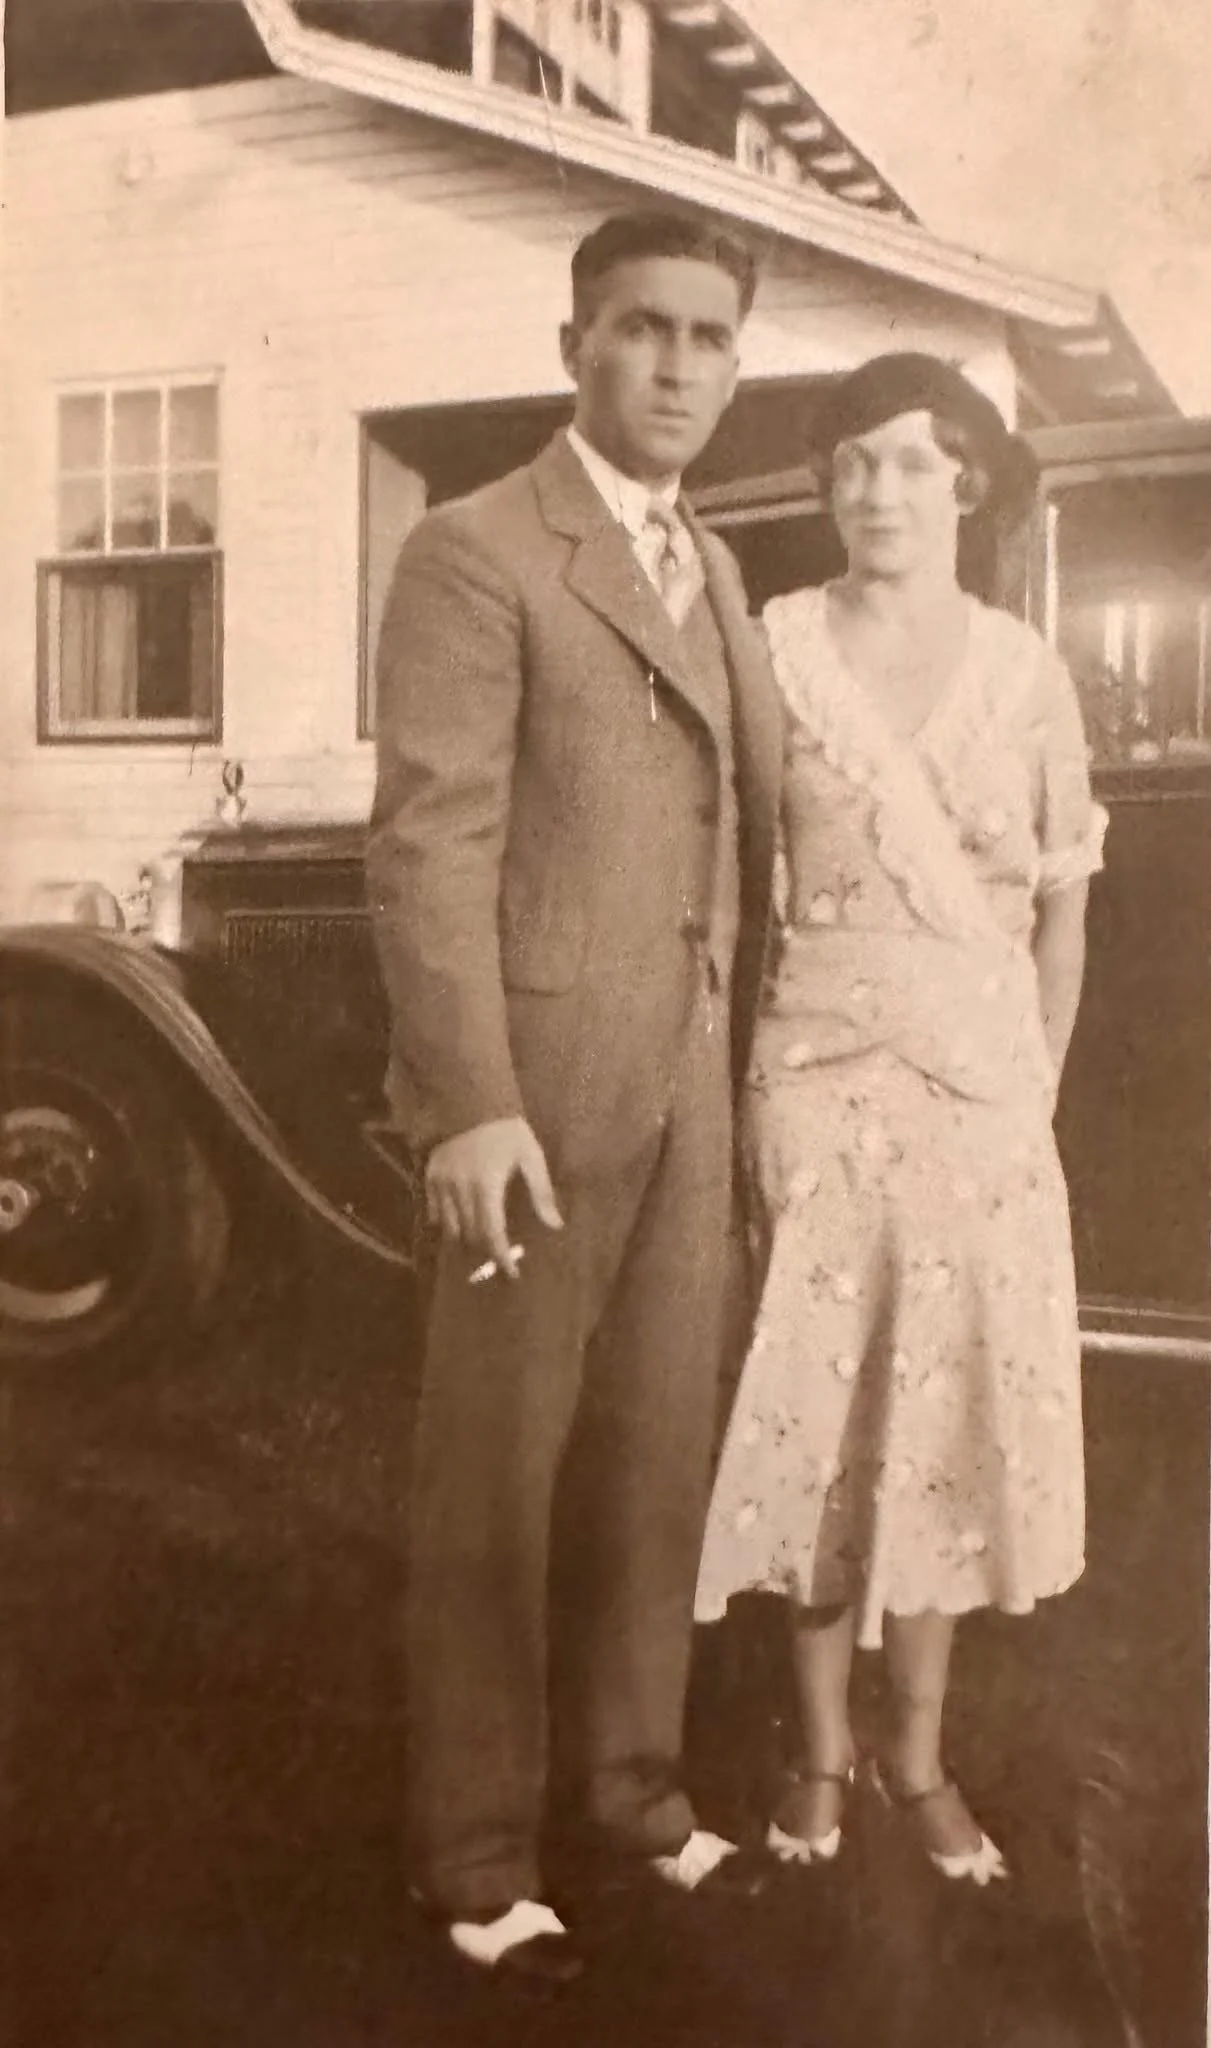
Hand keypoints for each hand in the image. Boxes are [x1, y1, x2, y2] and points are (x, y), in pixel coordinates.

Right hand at [425, 1117, 562, 1277]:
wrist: (469, 1099)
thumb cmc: (507, 1130)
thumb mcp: (531, 1156)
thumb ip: (541, 1192)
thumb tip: (555, 1225)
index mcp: (487, 1185)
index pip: (492, 1232)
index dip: (501, 1256)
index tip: (511, 1273)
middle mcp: (460, 1189)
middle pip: (470, 1234)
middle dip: (485, 1250)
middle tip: (499, 1259)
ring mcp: (441, 1184)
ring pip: (449, 1228)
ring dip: (465, 1240)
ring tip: (479, 1245)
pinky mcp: (429, 1177)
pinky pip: (434, 1212)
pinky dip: (447, 1223)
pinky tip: (460, 1225)